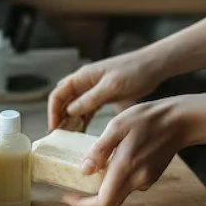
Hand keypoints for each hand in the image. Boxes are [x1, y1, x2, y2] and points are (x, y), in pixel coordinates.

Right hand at [48, 48, 164, 130]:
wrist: (153, 67)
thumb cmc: (133, 72)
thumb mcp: (111, 87)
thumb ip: (90, 99)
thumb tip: (69, 111)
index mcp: (82, 77)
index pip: (58, 94)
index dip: (53, 111)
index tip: (53, 129)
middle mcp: (84, 83)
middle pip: (64, 101)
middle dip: (59, 118)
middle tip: (58, 137)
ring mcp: (93, 90)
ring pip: (75, 107)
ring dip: (70, 121)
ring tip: (68, 139)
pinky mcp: (103, 96)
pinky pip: (88, 110)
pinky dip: (83, 121)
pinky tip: (82, 133)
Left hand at [63, 97, 189, 205]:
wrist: (180, 121)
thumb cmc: (147, 119)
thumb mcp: (117, 126)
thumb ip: (100, 150)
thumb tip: (84, 171)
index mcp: (125, 169)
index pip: (103, 203)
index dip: (83, 204)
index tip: (69, 196)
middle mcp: (137, 180)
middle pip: (110, 202)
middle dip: (91, 199)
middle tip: (76, 186)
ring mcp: (146, 180)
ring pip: (120, 194)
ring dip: (105, 188)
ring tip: (94, 169)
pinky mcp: (152, 176)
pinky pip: (130, 184)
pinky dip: (118, 179)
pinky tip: (115, 161)